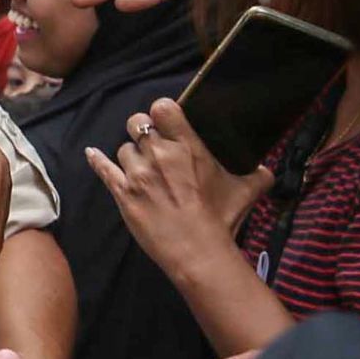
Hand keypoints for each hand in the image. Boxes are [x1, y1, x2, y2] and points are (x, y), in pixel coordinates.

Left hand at [87, 97, 273, 273]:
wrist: (197, 251)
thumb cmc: (220, 220)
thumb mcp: (244, 192)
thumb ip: (258, 176)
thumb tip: (267, 171)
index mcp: (187, 146)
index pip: (163, 108)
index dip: (161, 113)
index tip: (165, 122)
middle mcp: (159, 154)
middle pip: (137, 124)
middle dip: (142, 132)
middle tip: (151, 146)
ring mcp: (138, 173)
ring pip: (123, 149)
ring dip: (131, 157)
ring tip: (142, 171)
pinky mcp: (123, 193)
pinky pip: (104, 169)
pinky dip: (97, 160)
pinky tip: (92, 153)